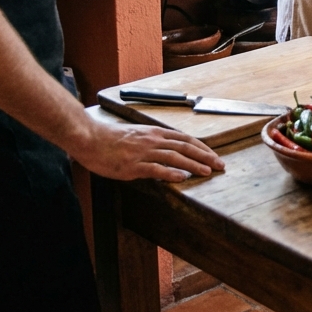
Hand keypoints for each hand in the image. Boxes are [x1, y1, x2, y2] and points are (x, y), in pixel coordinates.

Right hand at [72, 118, 225, 181]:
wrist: (90, 138)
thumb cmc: (111, 139)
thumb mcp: (137, 136)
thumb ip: (153, 142)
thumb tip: (167, 151)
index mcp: (155, 133)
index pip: (185, 139)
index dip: (202, 147)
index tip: (214, 155)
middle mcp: (153, 140)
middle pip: (185, 147)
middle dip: (205, 156)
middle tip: (220, 165)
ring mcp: (144, 152)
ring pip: (175, 157)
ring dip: (193, 164)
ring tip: (207, 172)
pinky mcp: (133, 165)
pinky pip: (155, 169)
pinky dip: (170, 173)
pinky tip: (182, 178)